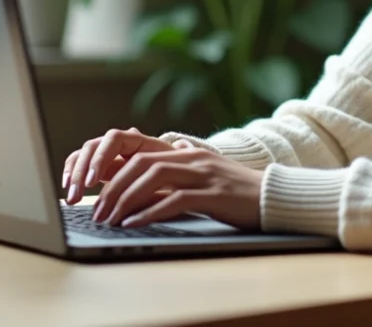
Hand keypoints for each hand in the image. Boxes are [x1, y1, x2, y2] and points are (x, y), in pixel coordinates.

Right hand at [62, 127, 187, 204]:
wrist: (177, 174)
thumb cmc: (173, 177)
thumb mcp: (167, 180)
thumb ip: (151, 187)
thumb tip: (134, 207)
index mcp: (139, 140)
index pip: (114, 139)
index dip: (101, 158)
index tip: (93, 181)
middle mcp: (120, 143)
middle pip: (94, 146)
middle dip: (82, 171)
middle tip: (76, 194)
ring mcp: (108, 152)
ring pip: (84, 154)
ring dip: (74, 174)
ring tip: (71, 197)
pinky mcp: (100, 165)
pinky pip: (80, 162)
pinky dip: (72, 173)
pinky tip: (68, 188)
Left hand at [90, 147, 264, 230]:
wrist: (273, 196)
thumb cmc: (240, 189)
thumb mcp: (212, 168)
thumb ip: (190, 158)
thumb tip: (174, 147)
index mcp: (189, 154)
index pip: (141, 156)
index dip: (116, 173)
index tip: (99, 194)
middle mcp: (193, 160)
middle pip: (142, 165)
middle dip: (115, 188)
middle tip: (98, 211)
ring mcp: (204, 176)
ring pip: (154, 179)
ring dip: (127, 199)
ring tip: (111, 219)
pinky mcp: (213, 195)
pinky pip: (175, 201)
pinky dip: (150, 212)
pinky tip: (135, 223)